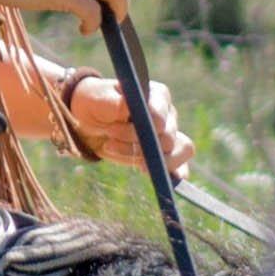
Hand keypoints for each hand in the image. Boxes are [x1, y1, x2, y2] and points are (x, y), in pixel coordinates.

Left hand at [62, 70, 194, 175]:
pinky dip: (176, 172)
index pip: (159, 116)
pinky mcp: (166, 154)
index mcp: (158, 96)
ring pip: (179, 151)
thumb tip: (128, 104)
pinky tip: (166, 180)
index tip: (111, 130)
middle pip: (167, 137)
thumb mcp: (99, 99)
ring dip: (153, 161)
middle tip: (110, 144)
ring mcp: (170, 134)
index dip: (138, 128)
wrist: (92, 121)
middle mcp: (168, 114)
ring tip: (134, 164)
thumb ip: (115, 102)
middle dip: (137, 146)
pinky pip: (182, 165)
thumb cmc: (97, 103)